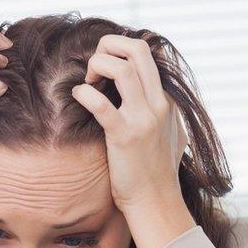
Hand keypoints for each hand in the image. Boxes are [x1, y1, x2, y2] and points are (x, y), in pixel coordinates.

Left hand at [70, 34, 188, 212]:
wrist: (156, 203)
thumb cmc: (156, 174)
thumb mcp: (170, 137)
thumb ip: (166, 116)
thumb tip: (162, 104)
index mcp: (166, 101)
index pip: (146, 54)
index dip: (119, 52)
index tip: (103, 71)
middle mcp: (158, 104)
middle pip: (138, 49)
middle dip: (109, 45)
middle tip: (93, 66)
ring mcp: (143, 119)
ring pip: (122, 69)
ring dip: (97, 66)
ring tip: (87, 82)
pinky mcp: (124, 136)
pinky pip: (100, 104)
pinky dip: (84, 94)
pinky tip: (78, 97)